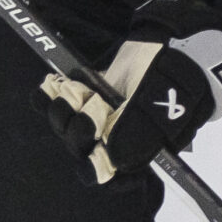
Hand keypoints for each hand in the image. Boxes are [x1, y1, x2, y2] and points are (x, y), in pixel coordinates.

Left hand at [38, 0, 221, 183]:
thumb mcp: (160, 110)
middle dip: (79, 130)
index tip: (95, 153)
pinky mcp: (84, 92)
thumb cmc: (174, 83)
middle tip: (95, 106)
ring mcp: (97, 114)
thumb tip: (108, 160)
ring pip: (64, 126)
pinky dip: (47, 94)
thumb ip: (135, 136)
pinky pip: (54, 101)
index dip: (96, 169)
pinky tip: (51, 84)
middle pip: (80, 148)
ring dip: (63, 109)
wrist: (174, 46)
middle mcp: (112, 137)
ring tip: (76, 90)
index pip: (109, 176)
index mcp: (134, 151)